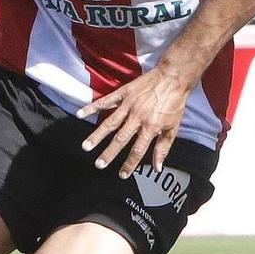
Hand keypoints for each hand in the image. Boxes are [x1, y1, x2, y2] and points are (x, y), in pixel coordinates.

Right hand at [76, 68, 194, 178]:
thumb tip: (157, 168)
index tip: (121, 175)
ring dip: (97, 135)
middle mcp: (138, 118)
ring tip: (86, 146)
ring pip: (110, 122)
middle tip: (98, 165)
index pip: (138, 150)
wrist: (173, 78)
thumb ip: (163, 148)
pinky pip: (105, 101)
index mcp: (151, 127)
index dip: (129, 164)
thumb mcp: (173, 128)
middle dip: (109, 153)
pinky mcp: (123, 93)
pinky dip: (92, 107)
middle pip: (121, 139)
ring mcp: (129, 105)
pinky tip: (80, 114)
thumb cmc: (174, 104)